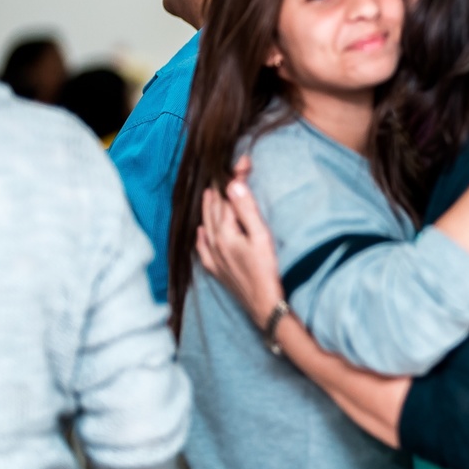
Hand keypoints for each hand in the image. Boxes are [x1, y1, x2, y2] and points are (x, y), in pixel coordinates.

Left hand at [196, 156, 284, 328]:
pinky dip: (202, 237)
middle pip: (214, 210)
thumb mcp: (262, 237)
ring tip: (211, 195)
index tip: (244, 161)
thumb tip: (233, 184)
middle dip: (220, 189)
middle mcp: (214, 243)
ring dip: (209, 209)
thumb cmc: (267, 272)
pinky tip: (202, 233)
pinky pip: (203, 249)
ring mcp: (214, 258)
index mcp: (225, 232)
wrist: (265, 307)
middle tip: (228, 172)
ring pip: (206, 226)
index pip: (227, 197)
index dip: (235, 177)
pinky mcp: (218, 270)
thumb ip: (247, 210)